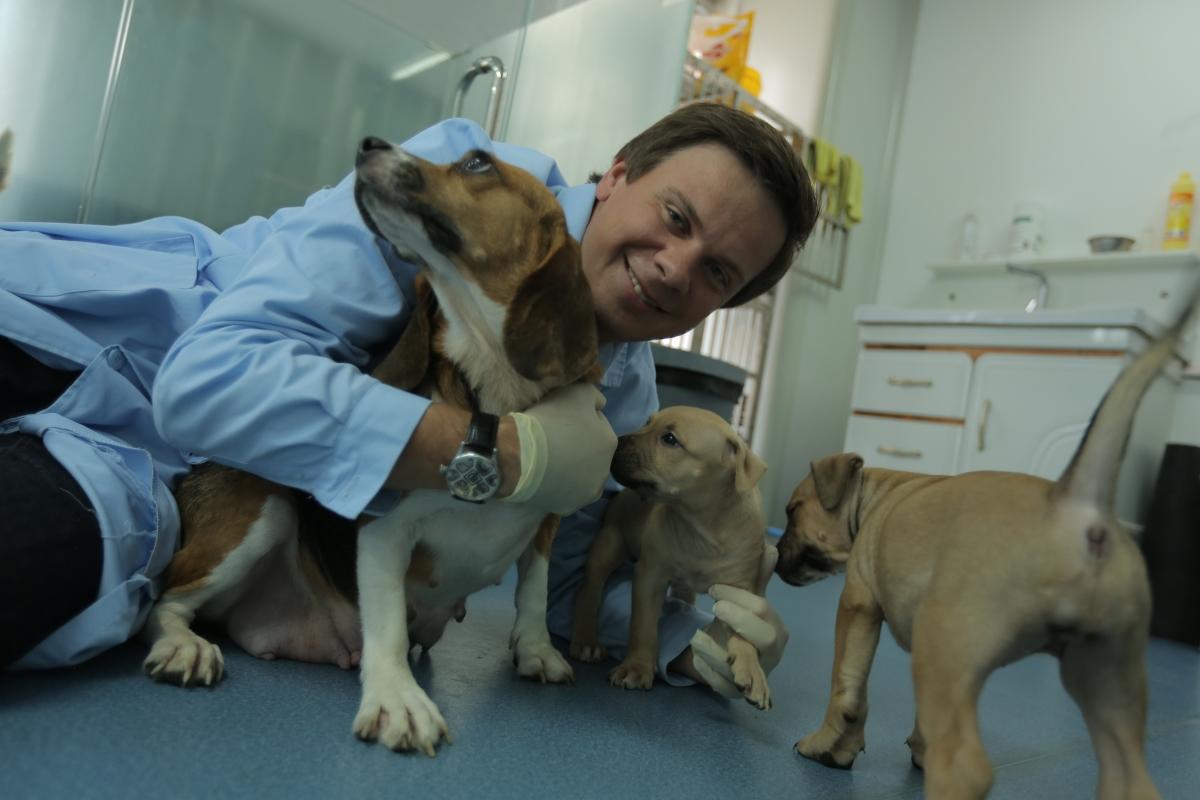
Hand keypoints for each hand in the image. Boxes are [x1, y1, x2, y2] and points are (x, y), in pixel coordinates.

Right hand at [501, 383, 616, 515]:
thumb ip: (595, 396)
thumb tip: (600, 405)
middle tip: (553, 439)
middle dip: (578, 445)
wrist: (519, 456)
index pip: (596, 425)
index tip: (560, 419)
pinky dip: (559, 486)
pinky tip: (545, 477)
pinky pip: (566, 493)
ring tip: (549, 460)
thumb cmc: (549, 421)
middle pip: (591, 452)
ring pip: (581, 475)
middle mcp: (605, 470)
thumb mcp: (577, 393)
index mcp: (609, 442)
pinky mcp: (569, 508)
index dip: (578, 419)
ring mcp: (588, 492)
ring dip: (571, 468)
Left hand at [688, 544, 788, 698]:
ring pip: (740, 668)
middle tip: (714, 607)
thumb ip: (757, 578)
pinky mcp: (736, 692)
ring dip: (715, 651)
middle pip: (764, 638)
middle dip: (739, 621)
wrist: (734, 659)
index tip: (714, 588)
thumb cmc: (743, 625)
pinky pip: (722, 685)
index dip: (738, 597)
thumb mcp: (748, 601)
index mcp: (777, 627)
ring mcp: (756, 676)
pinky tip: (695, 656)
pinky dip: (707, 670)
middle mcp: (772, 653)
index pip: (762, 609)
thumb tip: (769, 548)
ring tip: (695, 637)